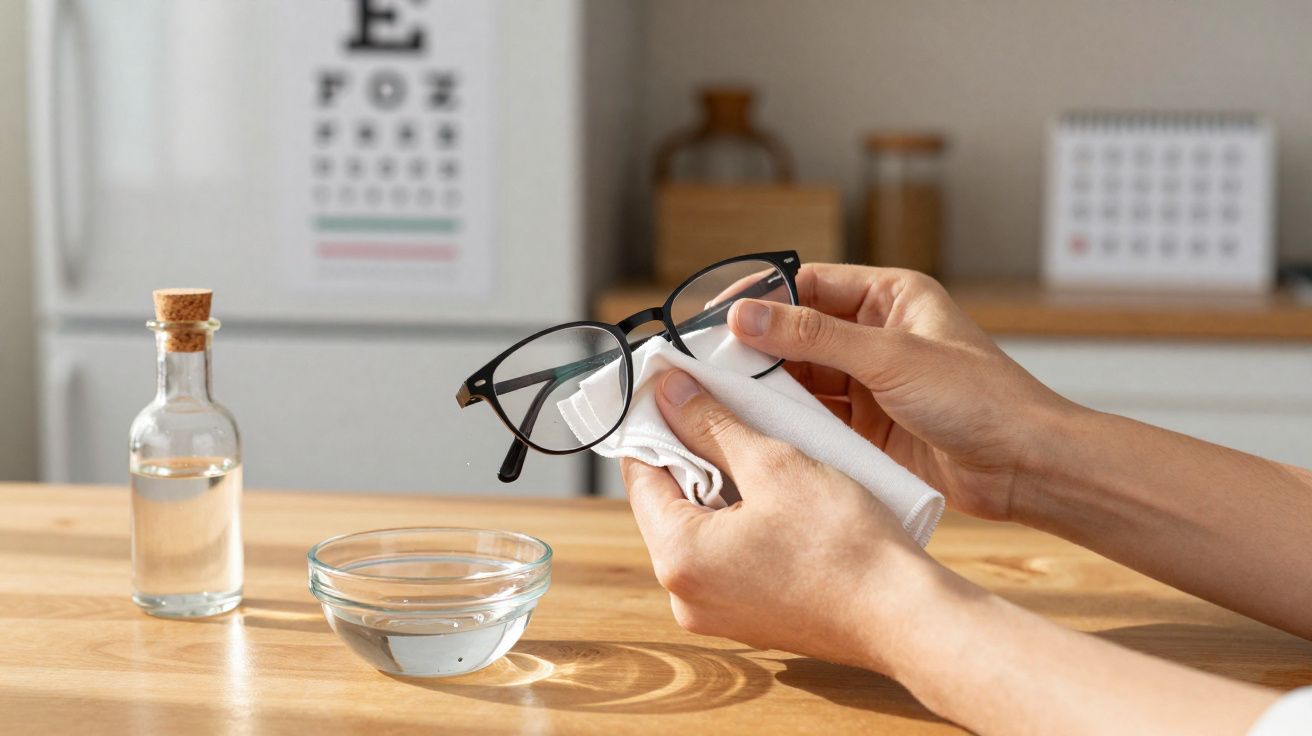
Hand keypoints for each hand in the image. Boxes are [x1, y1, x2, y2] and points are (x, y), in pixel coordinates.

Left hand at [621, 369, 944, 672]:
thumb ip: (712, 426)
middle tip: (717, 407)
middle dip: (690, 452)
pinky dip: (739, 518)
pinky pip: (725, 555)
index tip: (671, 388)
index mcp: (678, 558)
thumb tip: (670, 392)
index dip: (655, 423)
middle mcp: (683, 594)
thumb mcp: (773, 465)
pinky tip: (771, 491)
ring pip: (699, 527)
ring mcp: (715, 613)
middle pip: (666, 503)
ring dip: (719, 484)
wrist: (905, 616)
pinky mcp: (748, 617)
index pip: (640, 474)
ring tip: (752, 445)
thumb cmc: (844, 544)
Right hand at [728, 265, 1070, 520]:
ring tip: (725, 397)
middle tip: (709, 364)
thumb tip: (748, 316)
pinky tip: (761, 428)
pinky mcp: (869, 428)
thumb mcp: (889, 357)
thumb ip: (814, 336)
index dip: (761, 299)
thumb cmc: (981, 398)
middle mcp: (876, 336)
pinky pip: (817, 418)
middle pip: (798, 333)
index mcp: (890, 297)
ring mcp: (871, 384)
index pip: (809, 285)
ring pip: (803, 378)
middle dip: (758, 348)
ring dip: (770, 388)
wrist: (1025, 466)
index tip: (716, 318)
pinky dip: (790, 423)